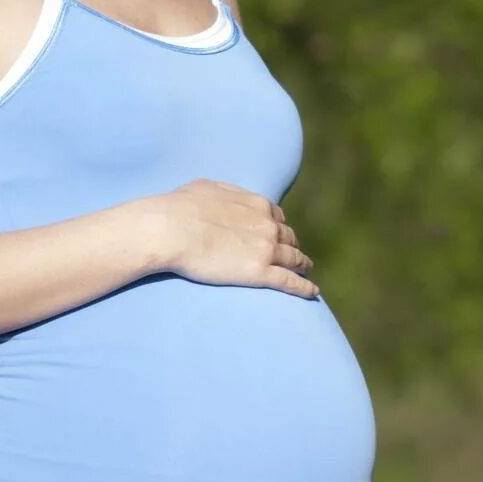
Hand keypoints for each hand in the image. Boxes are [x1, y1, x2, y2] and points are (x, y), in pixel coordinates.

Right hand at [139, 179, 317, 298]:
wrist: (169, 229)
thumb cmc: (180, 207)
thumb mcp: (207, 188)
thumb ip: (225, 192)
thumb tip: (223, 194)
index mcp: (257, 205)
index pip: (277, 217)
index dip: (279, 228)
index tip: (278, 236)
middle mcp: (268, 226)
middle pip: (289, 238)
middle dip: (292, 246)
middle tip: (294, 256)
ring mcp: (266, 250)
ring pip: (294, 259)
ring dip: (302, 265)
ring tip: (306, 272)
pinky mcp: (259, 273)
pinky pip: (289, 282)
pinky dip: (304, 288)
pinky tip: (313, 293)